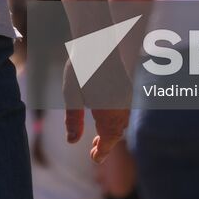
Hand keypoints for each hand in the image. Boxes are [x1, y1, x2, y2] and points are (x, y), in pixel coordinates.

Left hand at [60, 48, 131, 164]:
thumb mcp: (71, 94)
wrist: (97, 39)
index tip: (94, 159)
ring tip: (97, 137)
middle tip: (93, 150)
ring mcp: (126, 95)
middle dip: (107, 143)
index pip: (108, 139)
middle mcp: (121, 105)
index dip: (102, 151)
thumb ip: (73, 120)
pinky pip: (124, 110)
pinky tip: (105, 117)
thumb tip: (72, 141)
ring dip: (111, 131)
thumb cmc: (81, 66)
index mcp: (108, 110)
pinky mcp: (126, 86)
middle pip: (117, 132)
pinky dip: (116, 119)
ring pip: (122, 121)